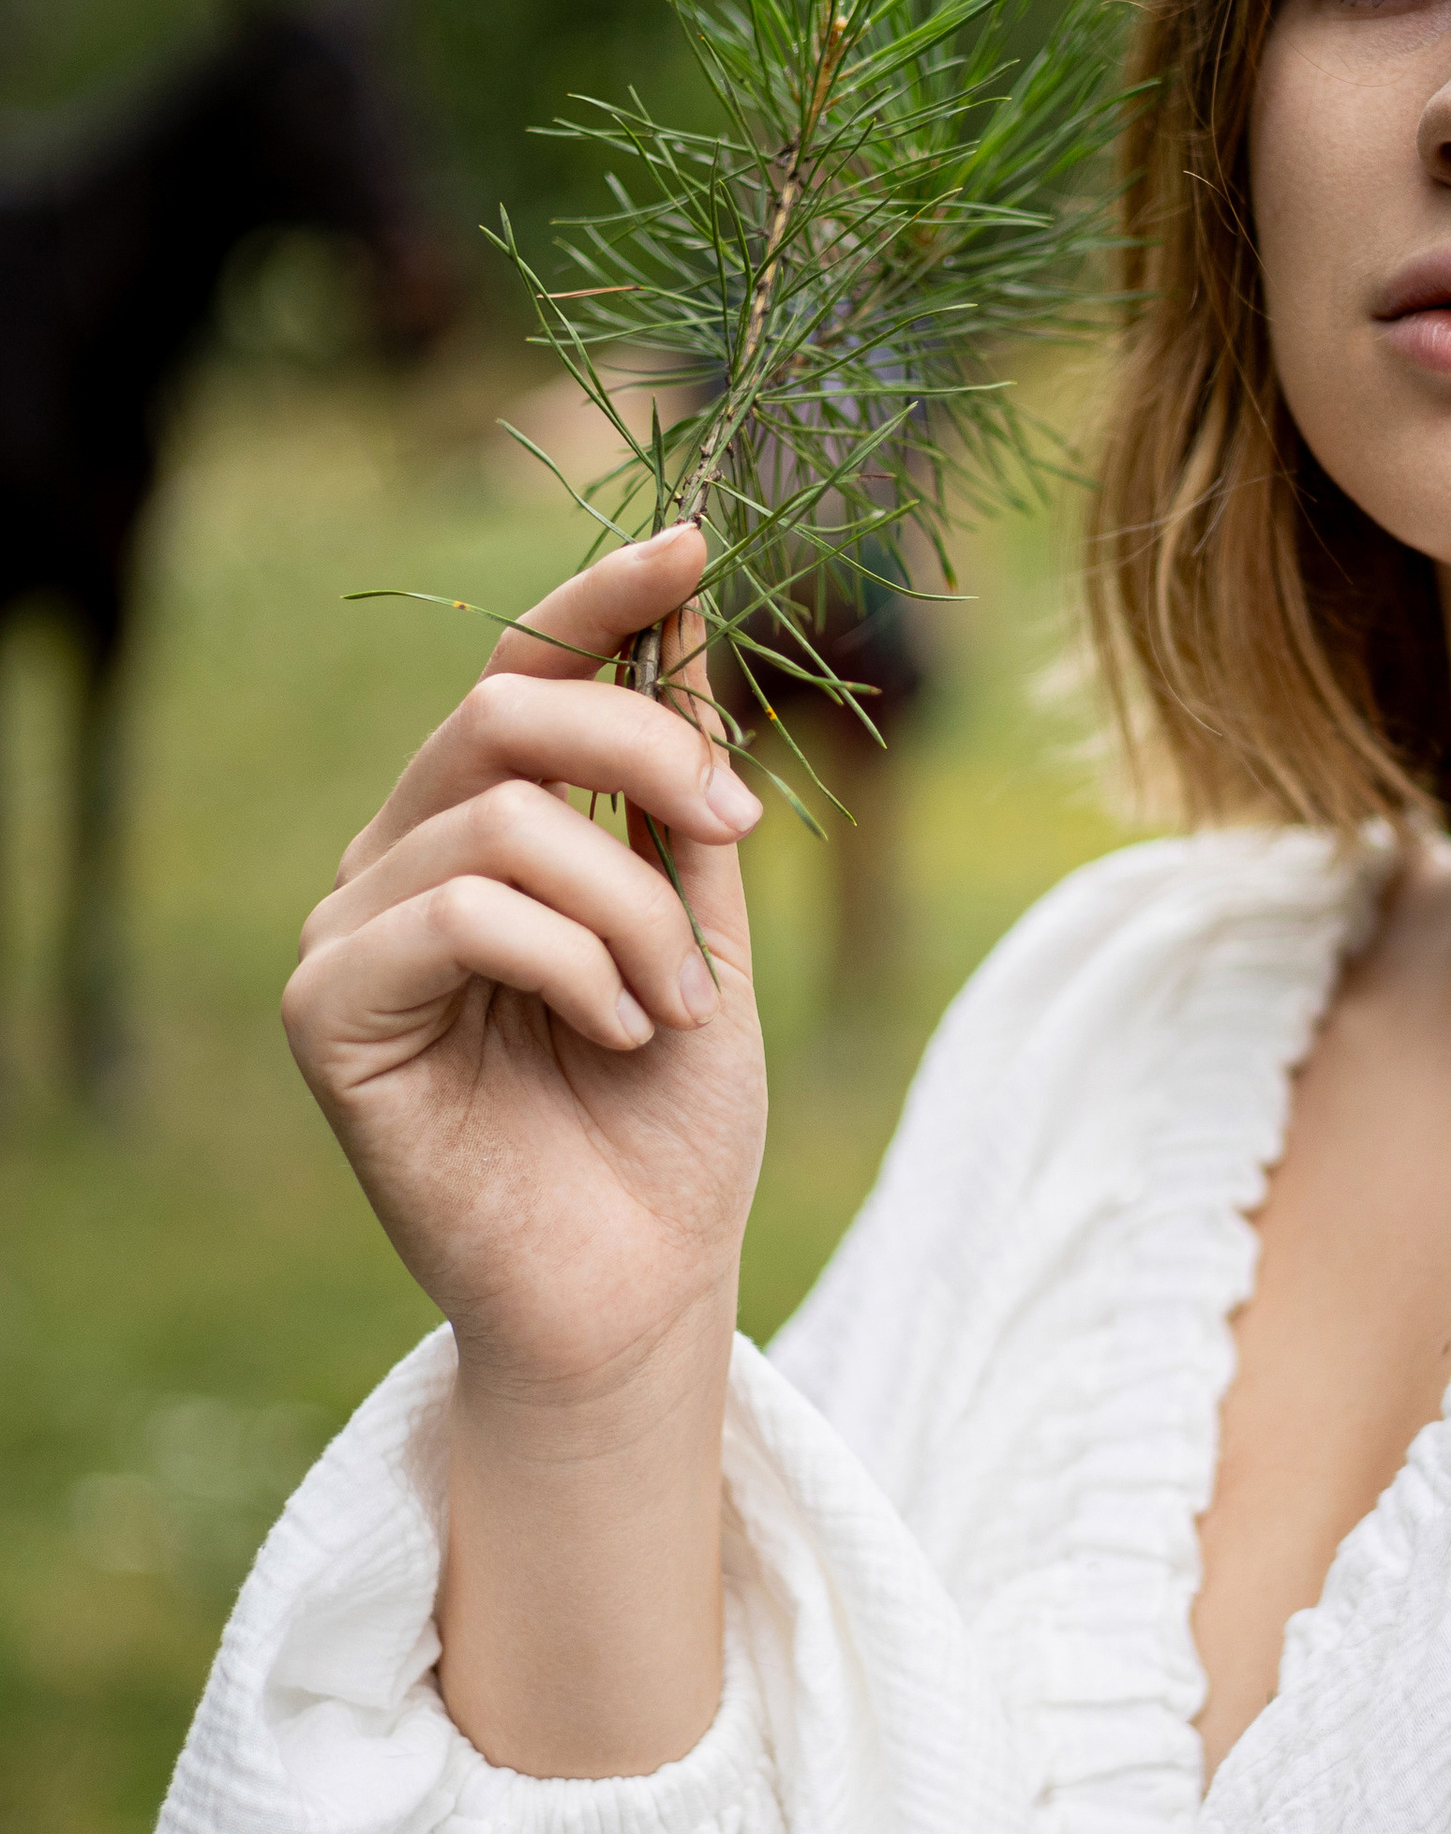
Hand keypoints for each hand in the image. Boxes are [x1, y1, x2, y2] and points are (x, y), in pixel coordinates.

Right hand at [286, 521, 765, 1409]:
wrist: (643, 1288)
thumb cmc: (670, 1125)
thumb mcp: (705, 924)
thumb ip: (681, 788)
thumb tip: (688, 611)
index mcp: (483, 831)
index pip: (521, 672)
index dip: (600, 597)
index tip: (697, 545)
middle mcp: (399, 864)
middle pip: (505, 713)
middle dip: (650, 752)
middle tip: (738, 832)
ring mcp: (352, 934)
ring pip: (503, 820)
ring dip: (636, 909)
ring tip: (679, 1007)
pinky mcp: (328, 1013)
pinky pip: (463, 914)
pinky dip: (576, 965)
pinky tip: (619, 1036)